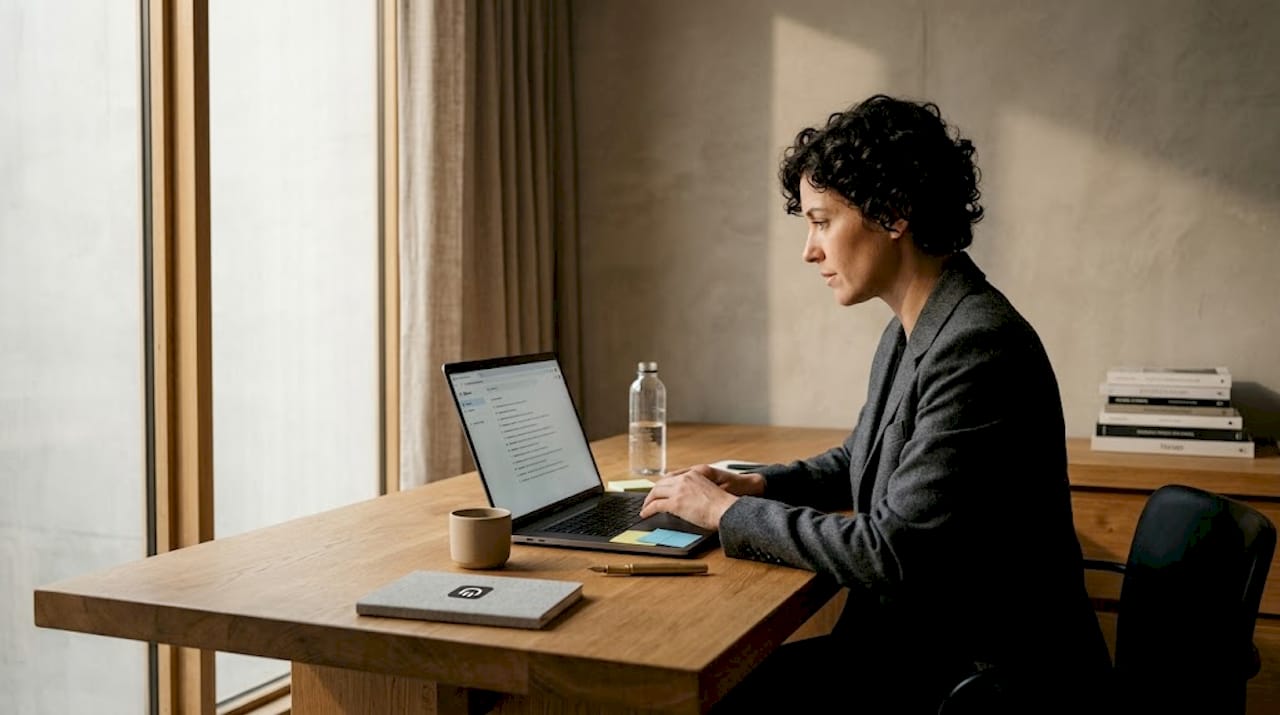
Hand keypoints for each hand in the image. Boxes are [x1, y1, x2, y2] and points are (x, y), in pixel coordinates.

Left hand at [639, 465, 764, 529]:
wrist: (726, 510)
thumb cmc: (723, 505)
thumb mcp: (709, 490)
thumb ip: (697, 490)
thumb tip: (691, 501)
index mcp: (694, 474)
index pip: (672, 476)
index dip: (663, 484)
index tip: (659, 490)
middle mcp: (684, 479)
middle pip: (661, 483)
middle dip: (654, 492)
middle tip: (649, 500)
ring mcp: (679, 490)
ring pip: (656, 492)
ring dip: (648, 500)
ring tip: (645, 508)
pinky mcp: (675, 502)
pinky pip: (656, 505)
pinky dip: (648, 509)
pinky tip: (645, 514)